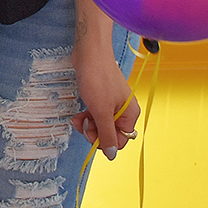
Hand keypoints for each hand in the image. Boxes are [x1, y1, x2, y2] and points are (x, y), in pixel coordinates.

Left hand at [71, 30, 137, 159]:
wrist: (89, 52)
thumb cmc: (97, 79)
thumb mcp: (101, 111)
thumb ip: (107, 134)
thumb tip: (112, 155)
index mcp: (130, 115)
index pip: (120, 140)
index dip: (104, 141)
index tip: (90, 134)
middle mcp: (124, 111)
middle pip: (109, 133)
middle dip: (94, 132)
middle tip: (82, 124)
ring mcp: (112, 103)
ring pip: (100, 124)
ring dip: (87, 125)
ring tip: (77, 119)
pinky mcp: (101, 97)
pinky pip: (95, 114)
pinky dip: (86, 116)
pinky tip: (78, 114)